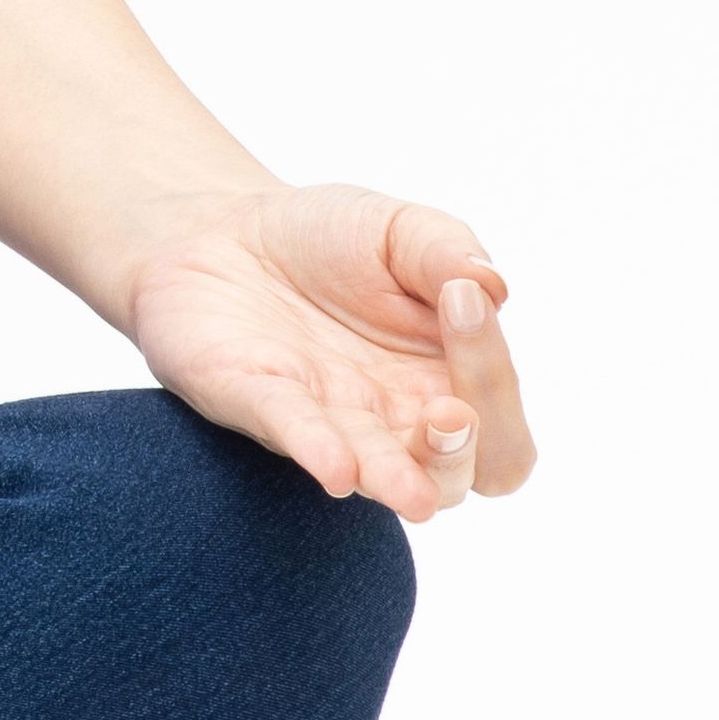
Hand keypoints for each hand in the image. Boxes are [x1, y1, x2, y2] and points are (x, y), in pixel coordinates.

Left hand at [119, 186, 534, 521]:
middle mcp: (393, 418)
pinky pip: (290, 436)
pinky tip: (336, 466)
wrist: (219, 229)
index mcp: (443, 380)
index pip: (499, 422)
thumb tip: (495, 287)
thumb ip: (448, 250)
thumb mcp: (399, 228)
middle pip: (457, 476)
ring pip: (377, 474)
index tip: (464, 296)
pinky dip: (313, 449)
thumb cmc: (324, 240)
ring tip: (412, 491)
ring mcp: (325, 419)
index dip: (496, 378)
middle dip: (463, 452)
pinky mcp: (254, 401)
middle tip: (451, 413)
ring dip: (396, 478)